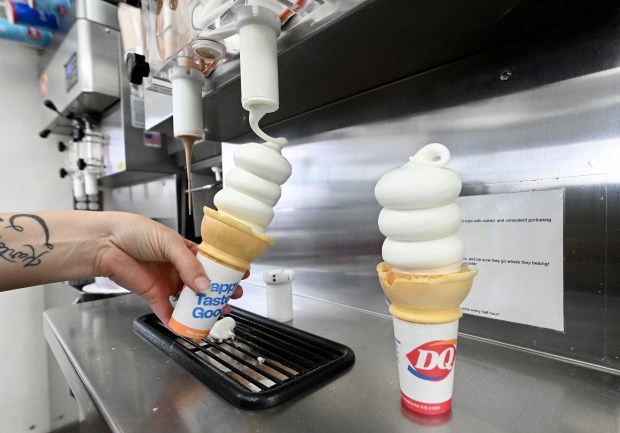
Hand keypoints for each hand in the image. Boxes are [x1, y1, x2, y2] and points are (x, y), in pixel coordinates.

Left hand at [95, 213, 244, 323]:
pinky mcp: (154, 294)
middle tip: (232, 298)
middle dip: (219, 291)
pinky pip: (168, 311)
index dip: (225, 270)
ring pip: (189, 298)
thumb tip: (205, 285)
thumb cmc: (134, 232)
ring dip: (203, 307)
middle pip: (203, 283)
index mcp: (184, 250)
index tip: (240, 276)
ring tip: (216, 312)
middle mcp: (178, 267)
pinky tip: (188, 325)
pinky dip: (178, 320)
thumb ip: (189, 265)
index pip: (210, 262)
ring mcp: (167, 282)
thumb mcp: (169, 243)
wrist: (106, 244)